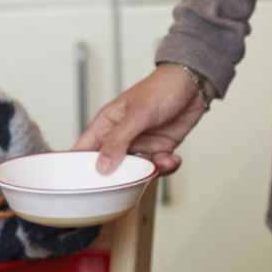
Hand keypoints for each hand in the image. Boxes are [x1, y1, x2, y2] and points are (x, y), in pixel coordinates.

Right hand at [76, 63, 209, 175]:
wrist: (194, 84)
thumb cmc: (161, 87)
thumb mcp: (137, 114)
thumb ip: (118, 140)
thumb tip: (101, 166)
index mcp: (107, 123)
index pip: (83, 150)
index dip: (78, 169)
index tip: (78, 187)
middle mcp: (121, 136)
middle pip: (109, 167)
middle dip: (118, 178)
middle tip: (128, 183)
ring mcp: (140, 143)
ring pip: (135, 170)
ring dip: (147, 171)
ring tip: (160, 162)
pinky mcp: (159, 148)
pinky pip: (157, 166)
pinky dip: (165, 166)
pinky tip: (172, 158)